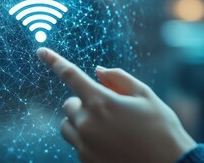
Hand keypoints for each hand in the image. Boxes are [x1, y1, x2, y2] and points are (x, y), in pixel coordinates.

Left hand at [37, 47, 196, 162]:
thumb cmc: (162, 129)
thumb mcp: (146, 96)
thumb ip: (118, 78)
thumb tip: (97, 71)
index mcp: (101, 102)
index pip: (70, 75)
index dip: (54, 60)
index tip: (41, 51)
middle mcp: (87, 123)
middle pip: (69, 104)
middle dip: (85, 103)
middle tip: (110, 110)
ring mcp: (84, 145)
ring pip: (67, 125)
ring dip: (80, 121)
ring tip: (108, 128)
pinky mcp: (85, 161)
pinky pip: (76, 143)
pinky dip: (86, 139)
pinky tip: (111, 144)